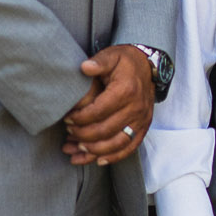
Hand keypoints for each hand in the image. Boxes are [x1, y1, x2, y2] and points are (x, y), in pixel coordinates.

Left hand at [63, 44, 153, 165]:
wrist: (147, 66)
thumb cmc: (125, 62)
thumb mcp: (112, 55)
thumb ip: (98, 62)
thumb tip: (85, 67)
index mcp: (125, 90)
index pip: (98, 111)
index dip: (80, 118)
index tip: (67, 119)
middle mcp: (135, 108)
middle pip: (105, 131)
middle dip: (83, 135)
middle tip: (69, 132)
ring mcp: (141, 120)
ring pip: (117, 144)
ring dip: (95, 150)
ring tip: (77, 149)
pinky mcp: (144, 128)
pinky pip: (130, 148)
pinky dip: (114, 157)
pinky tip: (98, 160)